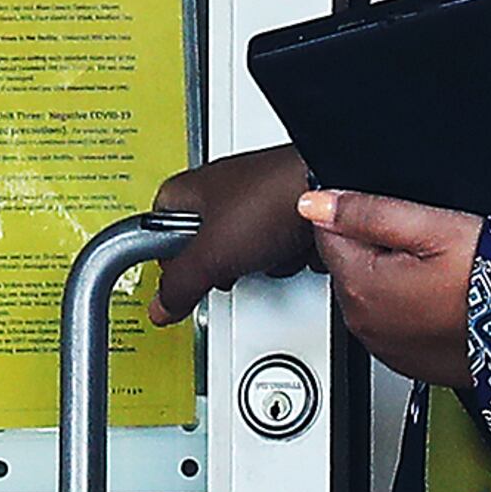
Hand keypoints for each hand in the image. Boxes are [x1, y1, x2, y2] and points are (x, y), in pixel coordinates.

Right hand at [147, 145, 314, 322]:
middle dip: (216, 262)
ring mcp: (260, 198)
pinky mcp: (291, 210)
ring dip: (255, 259)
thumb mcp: (212, 255)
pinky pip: (277, 242)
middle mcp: (226, 188)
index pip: (158, 218)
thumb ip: (180, 284)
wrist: (332, 184)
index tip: (169, 273)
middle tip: (221, 270)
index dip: (161, 249)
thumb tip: (159, 306)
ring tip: (264, 257)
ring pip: (243, 244)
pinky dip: (284, 252)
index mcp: (195, 188)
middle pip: (204, 238)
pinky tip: (289, 252)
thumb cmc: (273, 199)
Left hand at [301, 189, 486, 389]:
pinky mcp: (406, 361)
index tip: (400, 221)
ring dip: (392, 279)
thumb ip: (366, 212)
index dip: (361, 217)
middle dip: (376, 249)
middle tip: (428, 248)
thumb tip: (313, 203)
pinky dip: (409, 309)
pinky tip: (442, 301)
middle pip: (349, 265)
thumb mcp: (431, 227)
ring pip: (371, 294)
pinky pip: (393, 323)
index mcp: (358, 285)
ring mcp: (384, 347)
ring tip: (439, 275)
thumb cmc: (489, 279)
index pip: (328, 233)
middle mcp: (361, 323)